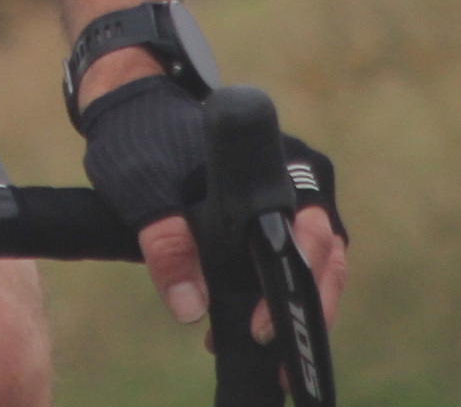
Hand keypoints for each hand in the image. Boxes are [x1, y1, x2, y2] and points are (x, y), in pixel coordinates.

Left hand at [83, 81, 350, 348]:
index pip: (313, 227)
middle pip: (327, 252)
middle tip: (272, 352)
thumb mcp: (144, 190)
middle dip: (305, 307)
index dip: (300, 278)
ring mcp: (291, 197)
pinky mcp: (276, 215)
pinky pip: (294, 260)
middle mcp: (298, 177)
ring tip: (261, 350)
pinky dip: (278, 295)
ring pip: (318, 262)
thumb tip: (190, 307)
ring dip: (294, 306)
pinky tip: (247, 330)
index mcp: (279, 160)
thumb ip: (166, 244)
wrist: (133, 109)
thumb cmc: (142, 139)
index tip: (264, 322)